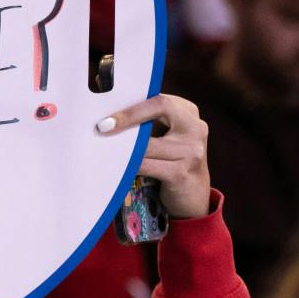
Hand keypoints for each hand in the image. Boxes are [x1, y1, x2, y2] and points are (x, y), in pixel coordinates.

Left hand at [93, 94, 211, 218]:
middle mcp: (196, 129)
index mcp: (189, 114)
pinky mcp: (181, 173)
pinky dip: (129, 166)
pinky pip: (146, 165)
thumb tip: (112, 111)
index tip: (109, 114)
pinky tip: (119, 167)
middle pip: (160, 109)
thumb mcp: (168, 137)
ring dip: (125, 147)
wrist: (193, 197)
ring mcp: (192, 152)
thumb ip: (149, 122)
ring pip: (148, 144)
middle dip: (129, 117)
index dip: (134, 106)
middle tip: (102, 126)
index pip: (161, 100)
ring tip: (107, 148)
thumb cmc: (173, 162)